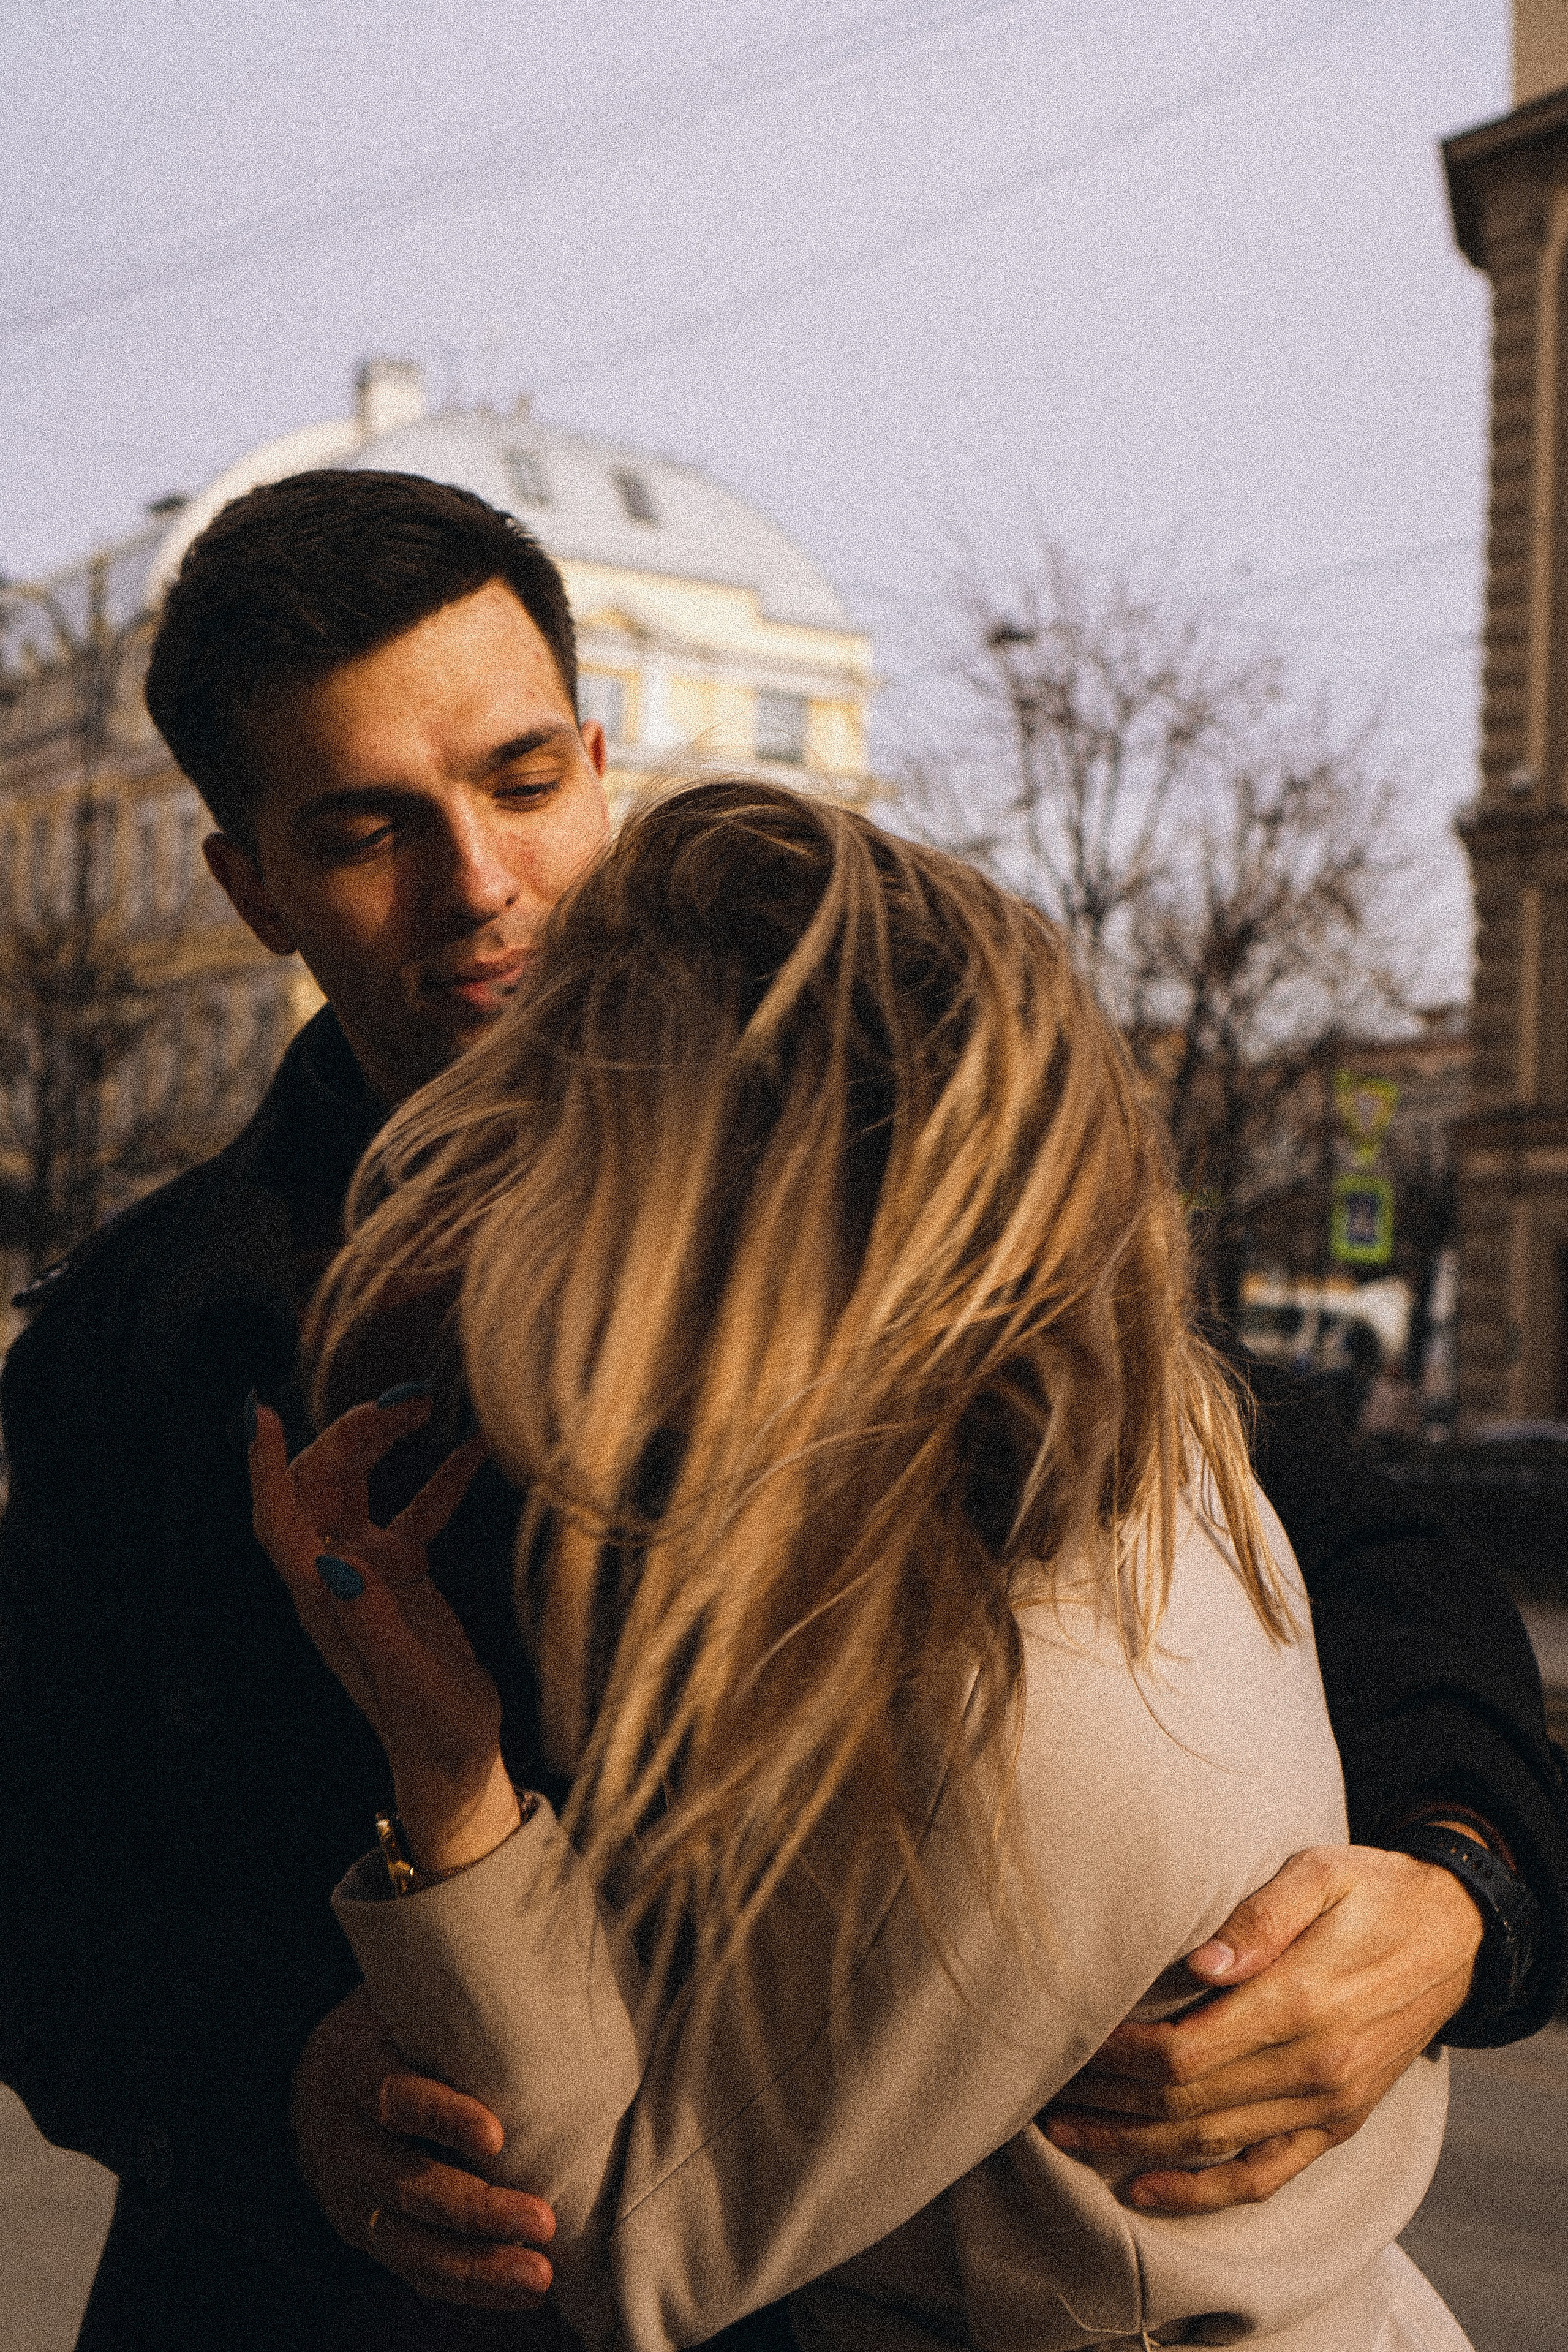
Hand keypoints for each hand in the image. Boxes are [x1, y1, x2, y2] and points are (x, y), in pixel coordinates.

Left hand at [249, 1393, 514, 1869]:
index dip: (265, 1467)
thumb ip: (370, 1618)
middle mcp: (333, 1574)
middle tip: (407, 1398)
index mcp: (321, 1598)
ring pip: (357, 1486)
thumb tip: (335, 1559)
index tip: (261, 1413)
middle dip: (351, 1433)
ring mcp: (366, 1569)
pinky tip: (473, 1447)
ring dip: (385, 1442)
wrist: (454, 1755)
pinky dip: (439, 1478)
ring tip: (430, 1402)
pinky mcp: (402, 1571)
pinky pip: (413, 1509)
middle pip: (320, 1484)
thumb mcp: (405, 1675)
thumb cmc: (429, 1725)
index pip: (277, 1519)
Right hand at [293, 1984, 555, 2309]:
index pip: (397, 2099)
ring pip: (413, 2247)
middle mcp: (352, 2148)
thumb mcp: (395, 2002)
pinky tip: (523, 2291)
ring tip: (539, 2272)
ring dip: (480, 2266)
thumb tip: (527, 1959)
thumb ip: (446, 1993)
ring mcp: (356, 2203)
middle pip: (410, 2188)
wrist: (303, 2090)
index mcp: (359, 2077)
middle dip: (477, 2209)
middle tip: (541, 2218)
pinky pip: (418, 2273)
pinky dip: (471, 2289)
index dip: (443, 2117)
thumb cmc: (383, 2034)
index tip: (496, 2134)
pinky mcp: (371, 2239)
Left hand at [1041, 1843, 1482, 2212]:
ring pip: (1211, 2142)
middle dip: (1107, 2100)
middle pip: (1186, 2100)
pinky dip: (1202, 2192)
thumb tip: (1203, 1962)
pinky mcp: (1337, 2125)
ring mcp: (1327, 2106)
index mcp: (1300, 2002)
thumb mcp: (1323, 1872)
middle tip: (1041, 2089)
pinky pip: (1263, 2173)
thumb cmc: (1375, 1889)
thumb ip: (1262, 1915)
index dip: (1117, 2052)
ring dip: (1132, 2145)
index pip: (1184, 2048)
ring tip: (1064, 2135)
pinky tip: (1144, 2189)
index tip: (1068, 2037)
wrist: (1456, 1933)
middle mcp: (1314, 2068)